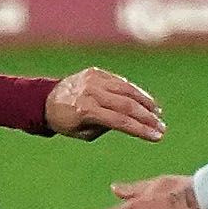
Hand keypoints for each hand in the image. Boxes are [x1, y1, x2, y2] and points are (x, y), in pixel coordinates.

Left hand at [45, 68, 165, 142]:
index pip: (120, 121)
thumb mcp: (84, 133)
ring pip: (126, 89)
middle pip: (126, 105)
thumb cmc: (66, 122)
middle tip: (162, 126)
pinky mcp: (95, 72)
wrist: (45, 100)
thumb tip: (130, 120)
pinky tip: (144, 100)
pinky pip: (119, 81)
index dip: (141, 129)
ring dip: (145, 101)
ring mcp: (93, 79)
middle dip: (147, 117)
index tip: (157, 136)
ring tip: (157, 112)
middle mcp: (91, 92)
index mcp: (86, 111)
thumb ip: (107, 127)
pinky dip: (133, 91)